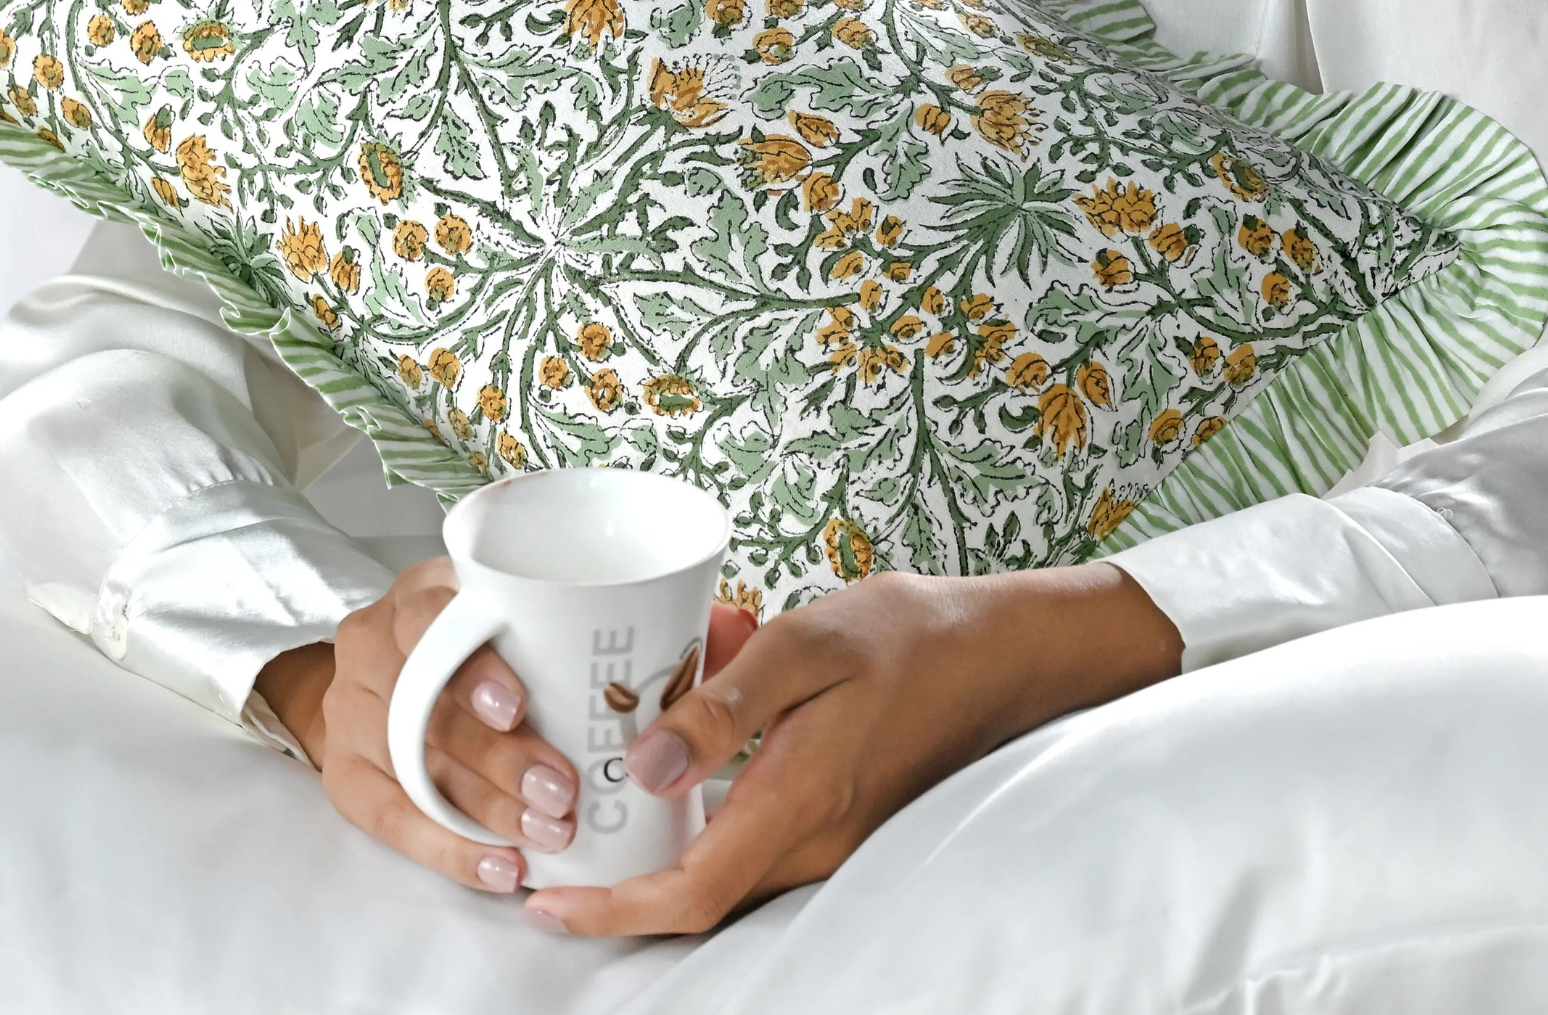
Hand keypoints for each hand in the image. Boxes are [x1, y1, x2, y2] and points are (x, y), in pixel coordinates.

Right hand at [255, 558, 583, 893]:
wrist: (382, 679)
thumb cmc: (467, 645)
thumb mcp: (497, 618)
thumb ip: (538, 634)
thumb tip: (620, 687)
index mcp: (416, 595)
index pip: (430, 621)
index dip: (474, 669)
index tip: (519, 708)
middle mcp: (370, 645)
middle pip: (428, 708)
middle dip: (500, 759)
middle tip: (561, 793)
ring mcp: (348, 710)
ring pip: (415, 768)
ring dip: (487, 810)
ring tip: (546, 835)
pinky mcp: (342, 771)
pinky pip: (391, 820)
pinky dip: (450, 849)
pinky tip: (499, 867)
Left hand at [522, 561, 1182, 937]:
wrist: (1000, 651)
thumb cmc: (907, 635)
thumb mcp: (807, 645)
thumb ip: (724, 706)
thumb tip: (645, 766)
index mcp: (803, 801)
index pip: (693, 893)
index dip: (615, 911)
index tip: (549, 903)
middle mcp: (815, 839)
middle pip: (699, 895)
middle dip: (618, 887)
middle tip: (546, 849)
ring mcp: (831, 836)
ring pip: (723, 866)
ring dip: (655, 851)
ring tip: (589, 805)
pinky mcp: (837, 815)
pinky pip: (751, 837)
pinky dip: (697, 820)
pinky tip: (667, 761)